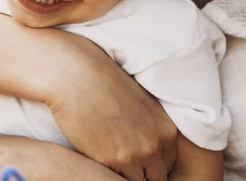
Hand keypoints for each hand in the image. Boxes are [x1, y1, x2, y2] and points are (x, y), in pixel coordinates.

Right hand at [47, 47, 176, 180]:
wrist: (77, 76)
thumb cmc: (105, 80)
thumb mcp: (141, 100)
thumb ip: (152, 125)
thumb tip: (148, 142)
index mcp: (166, 129)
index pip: (169, 162)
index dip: (154, 162)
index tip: (142, 160)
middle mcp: (154, 145)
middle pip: (156, 176)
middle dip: (144, 172)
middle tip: (127, 162)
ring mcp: (133, 156)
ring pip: (136, 180)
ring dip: (126, 174)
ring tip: (112, 159)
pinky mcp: (109, 161)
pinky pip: (113, 178)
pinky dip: (108, 173)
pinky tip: (100, 157)